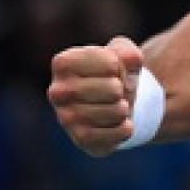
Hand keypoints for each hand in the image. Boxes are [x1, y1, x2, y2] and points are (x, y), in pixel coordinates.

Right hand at [47, 35, 144, 155]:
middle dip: (123, 89)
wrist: (112, 102)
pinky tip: (120, 123)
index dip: (122, 66)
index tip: (113, 70)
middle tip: (115, 90)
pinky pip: (116, 133)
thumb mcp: (121, 52)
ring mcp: (66, 118)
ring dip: (125, 108)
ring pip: (116, 112)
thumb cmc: (112, 72)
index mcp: (63, 63)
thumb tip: (131, 60)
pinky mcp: (80, 139)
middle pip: (113, 89)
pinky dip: (126, 127)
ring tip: (116, 105)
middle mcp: (58, 91)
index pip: (111, 63)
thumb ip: (127, 50)